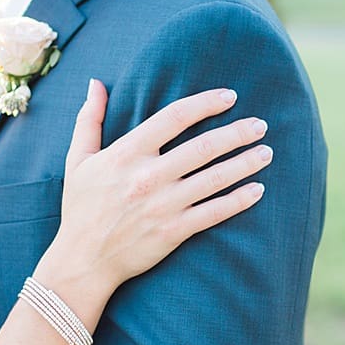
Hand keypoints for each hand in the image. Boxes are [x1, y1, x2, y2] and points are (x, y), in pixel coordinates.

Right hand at [38, 81, 268, 301]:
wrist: (83, 260)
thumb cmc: (81, 207)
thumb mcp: (78, 160)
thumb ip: (89, 119)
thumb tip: (97, 83)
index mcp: (126, 153)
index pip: (174, 117)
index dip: (206, 103)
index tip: (229, 97)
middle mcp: (147, 177)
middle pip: (203, 147)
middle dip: (237, 133)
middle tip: (260, 125)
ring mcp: (163, 205)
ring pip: (214, 178)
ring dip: (245, 163)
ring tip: (266, 152)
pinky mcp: (173, 232)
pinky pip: (214, 212)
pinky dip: (239, 200)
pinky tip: (258, 190)